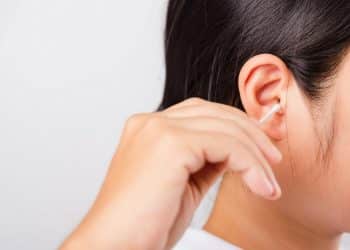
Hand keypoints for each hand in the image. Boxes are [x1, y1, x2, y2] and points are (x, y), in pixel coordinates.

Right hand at [60, 98, 281, 249]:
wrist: (115, 246)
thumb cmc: (144, 224)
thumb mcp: (183, 185)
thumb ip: (205, 161)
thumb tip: (235, 153)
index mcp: (149, 129)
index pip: (201, 113)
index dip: (235, 125)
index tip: (260, 147)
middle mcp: (151, 123)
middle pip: (215, 113)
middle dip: (251, 133)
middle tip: (273, 159)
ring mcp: (158, 130)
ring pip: (225, 127)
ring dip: (255, 153)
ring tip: (269, 180)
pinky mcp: (170, 144)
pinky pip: (226, 144)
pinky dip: (249, 163)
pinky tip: (260, 185)